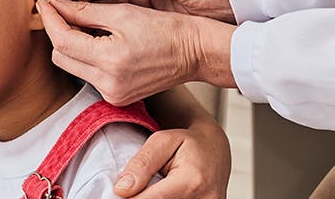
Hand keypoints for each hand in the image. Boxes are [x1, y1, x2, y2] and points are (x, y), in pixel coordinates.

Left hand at [37, 0, 235, 105]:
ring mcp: (112, 94)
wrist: (195, 52)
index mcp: (110, 61)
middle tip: (58, 8)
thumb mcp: (123, 13)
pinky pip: (88, 75)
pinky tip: (92, 39)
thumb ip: (84, 11)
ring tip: (77, 21)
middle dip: (57, 31)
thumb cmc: (166, 29)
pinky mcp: (116, 97)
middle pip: (61, 56)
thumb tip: (55, 4)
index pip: (62, 40)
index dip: (50, 18)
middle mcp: (108, 84)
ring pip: (72, 66)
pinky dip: (84, 56)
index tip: (45, 1)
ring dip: (69, 43)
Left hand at [114, 120, 230, 198]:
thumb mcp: (161, 141)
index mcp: (192, 181)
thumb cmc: (187, 142)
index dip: (129, 198)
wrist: (215, 147)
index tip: (118, 193)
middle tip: (134, 187)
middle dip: (142, 198)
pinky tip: (161, 192)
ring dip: (154, 198)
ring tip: (152, 186)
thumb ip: (142, 164)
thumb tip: (122, 190)